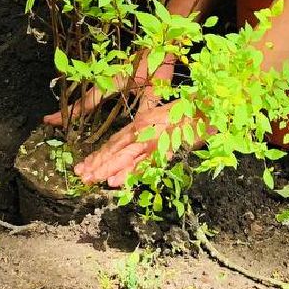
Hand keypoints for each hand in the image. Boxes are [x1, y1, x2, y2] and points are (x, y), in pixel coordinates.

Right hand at [43, 55, 174, 128]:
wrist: (162, 39)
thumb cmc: (160, 63)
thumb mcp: (155, 89)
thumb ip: (146, 109)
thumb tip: (138, 130)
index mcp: (113, 81)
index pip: (88, 101)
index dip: (72, 113)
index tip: (51, 120)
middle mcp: (107, 76)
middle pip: (84, 96)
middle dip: (69, 109)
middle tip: (51, 120)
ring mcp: (110, 71)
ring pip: (90, 89)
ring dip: (79, 102)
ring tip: (65, 115)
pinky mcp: (116, 69)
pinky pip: (99, 84)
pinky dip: (91, 94)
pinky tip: (89, 103)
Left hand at [74, 101, 205, 187]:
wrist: (208, 107)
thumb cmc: (189, 114)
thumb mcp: (162, 121)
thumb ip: (149, 134)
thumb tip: (136, 151)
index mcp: (141, 123)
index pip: (115, 141)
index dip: (99, 154)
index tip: (84, 165)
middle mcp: (142, 129)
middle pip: (115, 149)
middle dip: (97, 163)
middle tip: (80, 176)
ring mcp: (152, 138)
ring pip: (124, 156)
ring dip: (106, 169)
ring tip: (91, 180)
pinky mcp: (163, 146)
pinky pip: (143, 163)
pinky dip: (128, 172)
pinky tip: (116, 181)